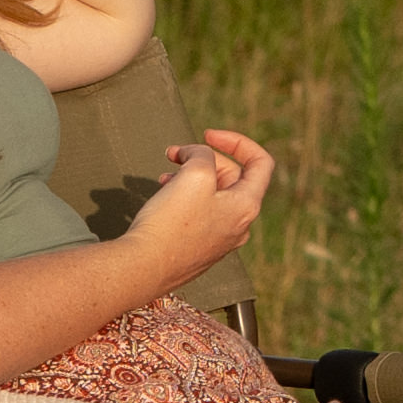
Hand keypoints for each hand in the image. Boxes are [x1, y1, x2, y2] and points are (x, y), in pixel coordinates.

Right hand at [119, 122, 272, 289]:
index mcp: (246, 206)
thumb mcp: (194, 173)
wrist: (142, 267)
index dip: (237, 142)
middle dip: (203, 158)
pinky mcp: (199, 248)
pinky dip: (184, 197)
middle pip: (231, 177)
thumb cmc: (171, 224)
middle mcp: (238, 225)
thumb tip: (197, 156)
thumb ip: (202, 154)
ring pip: (212, 195)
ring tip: (166, 174)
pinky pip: (199, 214)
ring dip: (190, 176)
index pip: (261, 163)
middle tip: (175, 153)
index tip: (208, 135)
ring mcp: (219, 239)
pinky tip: (164, 195)